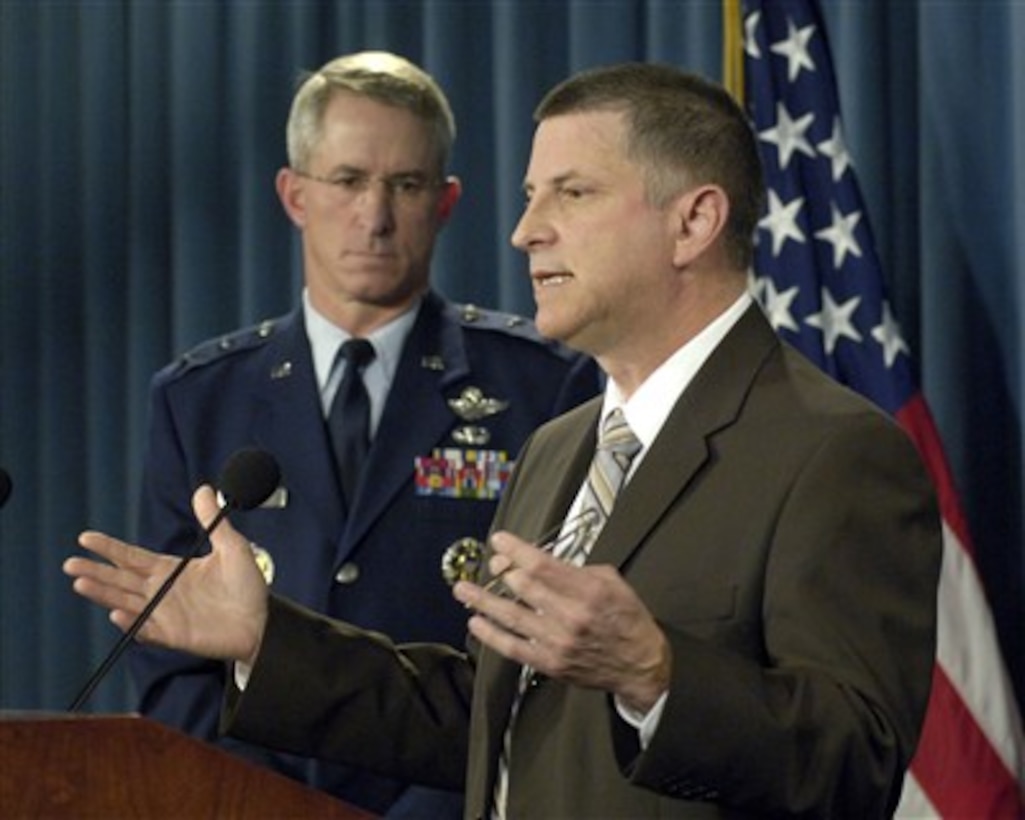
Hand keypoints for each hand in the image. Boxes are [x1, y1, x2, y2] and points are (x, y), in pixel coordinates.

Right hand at [63, 485, 268, 664]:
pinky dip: (131, 623)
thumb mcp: (232, 547)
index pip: (133, 556)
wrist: (263, 621)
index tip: (86, 538)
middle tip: (70, 563)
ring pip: (127, 602)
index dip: (110, 548)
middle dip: (96, 571)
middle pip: (121, 579)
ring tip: (81, 583)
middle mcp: (162, 591)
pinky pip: (147, 630)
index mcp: (171, 570)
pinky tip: (116, 613)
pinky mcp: (173, 635)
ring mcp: (165, 614)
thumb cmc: (247, 586)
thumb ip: (213, 521)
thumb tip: (204, 488)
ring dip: (104, 594)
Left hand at [453, 530, 670, 712]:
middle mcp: (571, 616)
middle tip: (492, 563)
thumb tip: (544, 561)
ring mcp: (557, 641)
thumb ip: (578, 569)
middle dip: (502, 570)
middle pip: (524, 587)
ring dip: (483, 601)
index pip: (542, 565)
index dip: (516, 550)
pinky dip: (491, 635)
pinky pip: (513, 647)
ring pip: (512, 616)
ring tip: (463, 589)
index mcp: (588, 591)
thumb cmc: (627, 622)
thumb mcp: (613, 582)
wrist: (640, 666)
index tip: (501, 541)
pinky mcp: (549, 662)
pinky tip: (476, 622)